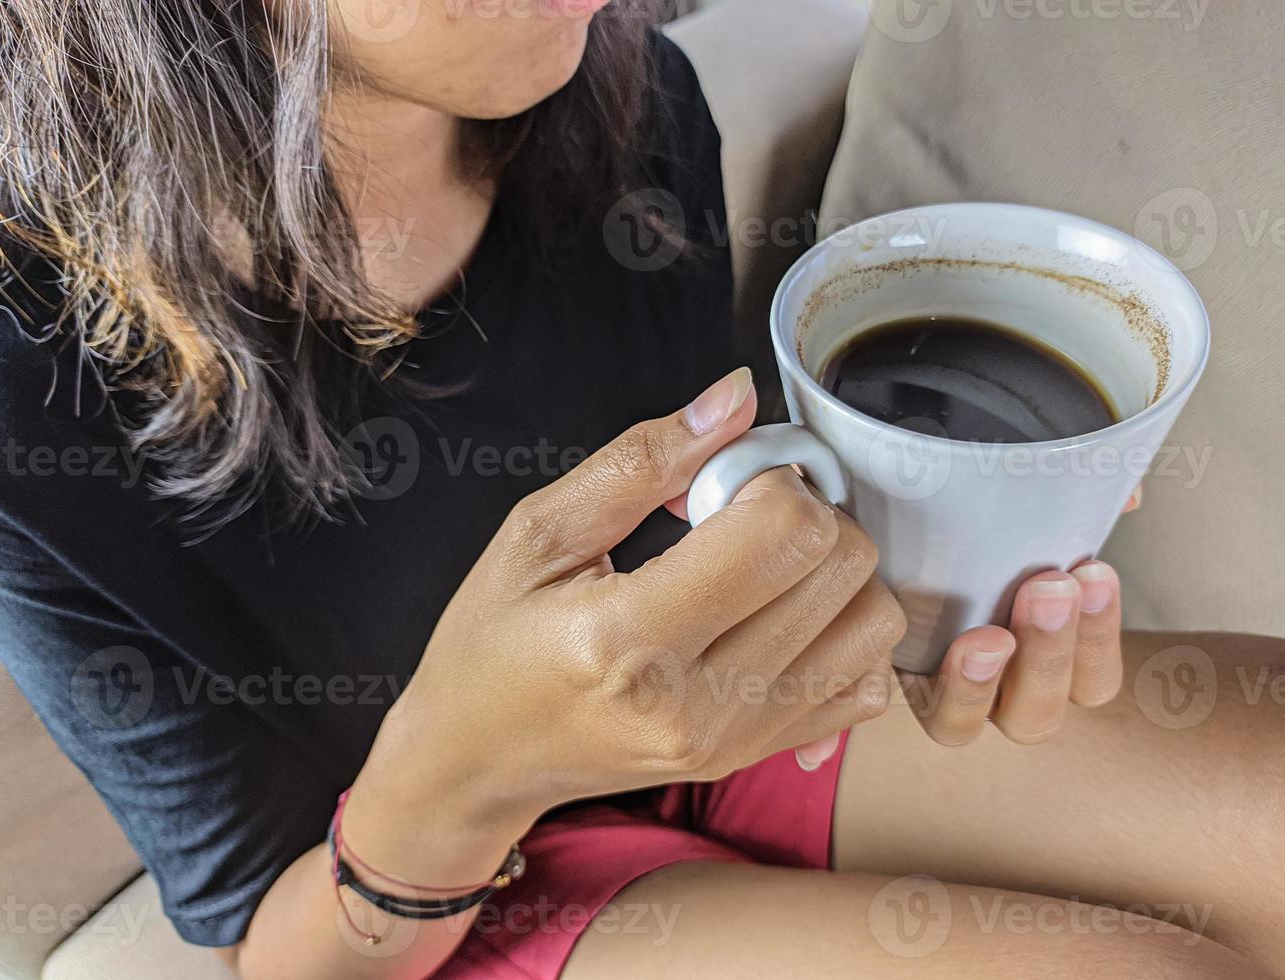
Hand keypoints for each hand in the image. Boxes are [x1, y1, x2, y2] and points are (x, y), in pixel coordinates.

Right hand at [349, 368, 904, 856]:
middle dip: (807, 512)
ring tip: (764, 564)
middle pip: (840, 568)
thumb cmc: (492, 645)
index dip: (770, 474)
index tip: (728, 477)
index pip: (781, 532)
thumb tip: (737, 399)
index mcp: (628, 640)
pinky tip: (780, 615)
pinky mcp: (757, 757)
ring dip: (833, 570)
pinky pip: (865, 683)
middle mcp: (695, 704)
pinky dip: (840, 634)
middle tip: (743, 513)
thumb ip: (641, 460)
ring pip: (872, 622)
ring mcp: (735, 741)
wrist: (479, 758)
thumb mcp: (538, 533)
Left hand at [896, 494, 1135, 745]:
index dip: (1097, 636)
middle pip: (1036, 715)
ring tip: (991, 635)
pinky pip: (914, 707)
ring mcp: (940, 692)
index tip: (1093, 572)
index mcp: (1044, 658)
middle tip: (1050, 589)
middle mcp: (995, 689)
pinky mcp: (890, 678)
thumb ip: (1078, 502)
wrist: (896, 506)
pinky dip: (942, 685)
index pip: (1092, 679)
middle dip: (1052, 652)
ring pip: (968, 724)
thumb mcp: (1025, 503)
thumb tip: (1128, 494)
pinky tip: (951, 642)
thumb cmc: (972, 518)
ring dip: (984, 683)